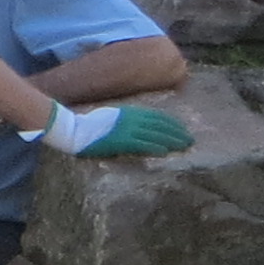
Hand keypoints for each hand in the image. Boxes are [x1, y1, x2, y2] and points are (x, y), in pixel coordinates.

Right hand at [41, 102, 189, 158]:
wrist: (73, 129)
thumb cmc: (88, 124)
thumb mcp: (111, 116)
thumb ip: (126, 119)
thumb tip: (139, 125)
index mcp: (130, 112)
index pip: (157, 117)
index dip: (172, 123)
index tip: (183, 130)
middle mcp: (131, 119)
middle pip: (160, 125)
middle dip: (177, 133)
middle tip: (190, 140)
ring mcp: (126, 130)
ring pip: (155, 135)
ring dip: (172, 141)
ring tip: (184, 147)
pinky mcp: (120, 141)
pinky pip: (142, 144)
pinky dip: (155, 147)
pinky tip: (165, 152)